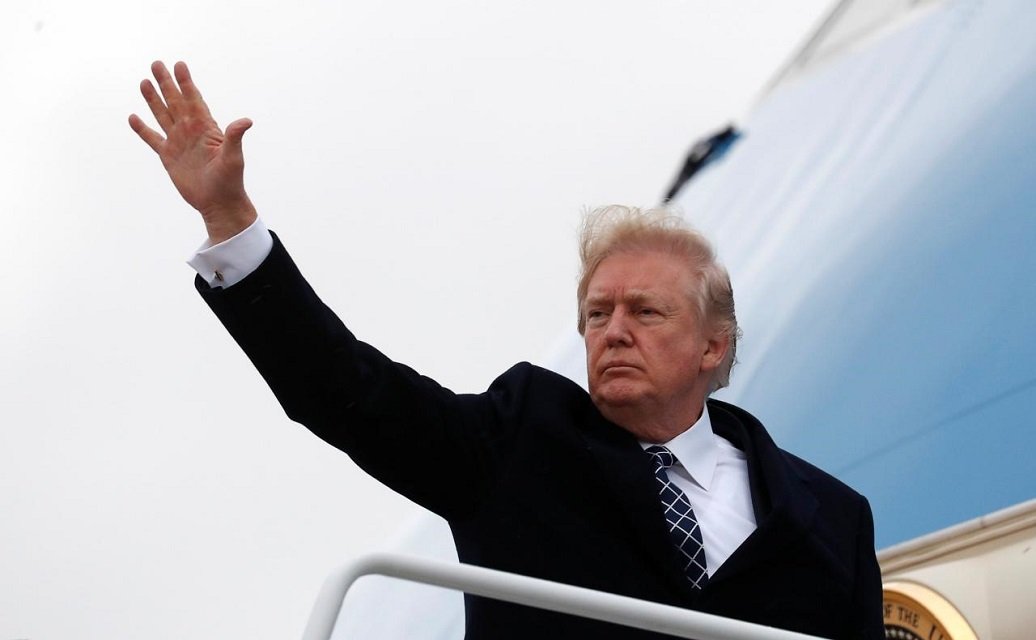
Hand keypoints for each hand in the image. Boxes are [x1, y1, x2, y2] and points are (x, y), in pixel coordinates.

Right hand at [129, 61, 256, 243]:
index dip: (186, 83)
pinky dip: (142, 129)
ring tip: (144, 81)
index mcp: (205, 128)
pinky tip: (133, 117)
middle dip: (166, 83)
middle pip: (175, 102)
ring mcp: (179, 142)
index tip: (179, 65)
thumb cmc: (230, 181)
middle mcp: (190, 131)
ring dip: (153, 99)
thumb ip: (235, 137)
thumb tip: (246, 121)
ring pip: (162, 115)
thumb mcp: (233, 157)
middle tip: (156, 63)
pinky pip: (152, 139)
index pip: (194, 100)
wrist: (218, 203)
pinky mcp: (168, 157)